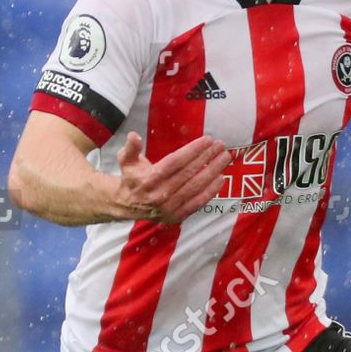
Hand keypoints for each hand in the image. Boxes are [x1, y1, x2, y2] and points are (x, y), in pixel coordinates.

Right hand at [115, 132, 230, 223]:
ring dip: (213, 171)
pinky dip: (210, 191)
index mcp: (148, 179)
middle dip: (207, 157)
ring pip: (196, 187)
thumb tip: (133, 136)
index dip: (193, 150)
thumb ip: (131, 148)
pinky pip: (197, 203)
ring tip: (225, 158)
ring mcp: (169, 206)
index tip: (207, 140)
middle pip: (188, 173)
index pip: (175, 162)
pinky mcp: (177, 215)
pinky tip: (221, 179)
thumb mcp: (126, 160)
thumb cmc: (131, 178)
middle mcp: (160, 194)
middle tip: (221, 146)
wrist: (127, 205)